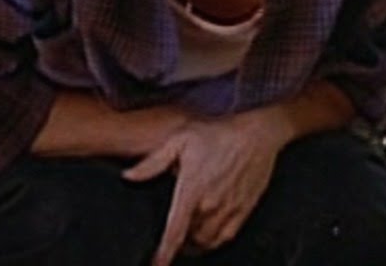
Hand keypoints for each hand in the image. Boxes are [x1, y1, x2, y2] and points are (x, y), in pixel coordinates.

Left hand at [121, 109, 288, 265]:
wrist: (256, 134)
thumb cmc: (217, 133)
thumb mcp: (179, 140)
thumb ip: (152, 162)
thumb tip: (129, 176)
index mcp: (192, 190)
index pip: (174, 231)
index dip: (163, 253)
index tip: (156, 264)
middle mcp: (211, 204)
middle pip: (189, 241)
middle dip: (177, 244)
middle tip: (168, 241)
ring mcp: (229, 210)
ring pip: (207, 242)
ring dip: (194, 244)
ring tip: (184, 240)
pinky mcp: (243, 211)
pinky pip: (225, 237)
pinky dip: (213, 241)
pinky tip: (205, 235)